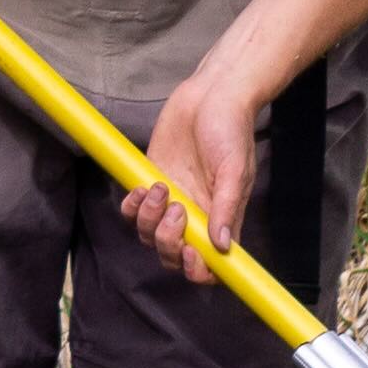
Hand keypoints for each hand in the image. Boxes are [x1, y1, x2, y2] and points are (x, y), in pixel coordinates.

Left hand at [124, 68, 264, 281]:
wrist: (210, 96)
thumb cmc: (231, 130)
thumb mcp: (234, 169)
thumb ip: (226, 208)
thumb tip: (223, 246)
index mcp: (220, 218)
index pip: (210, 263)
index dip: (198, 271)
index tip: (191, 253)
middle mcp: (195, 216)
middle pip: (173, 255)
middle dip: (168, 241)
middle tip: (177, 210)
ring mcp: (172, 201)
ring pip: (149, 235)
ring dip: (149, 219)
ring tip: (161, 188)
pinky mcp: (151, 182)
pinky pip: (133, 211)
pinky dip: (133, 206)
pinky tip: (144, 186)